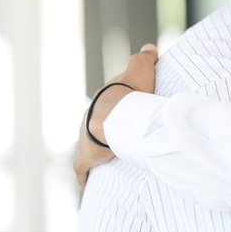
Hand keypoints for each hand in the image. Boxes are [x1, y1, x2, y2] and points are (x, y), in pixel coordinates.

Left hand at [73, 44, 159, 189]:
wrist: (116, 114)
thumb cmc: (130, 93)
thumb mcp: (139, 66)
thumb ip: (145, 56)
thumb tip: (149, 48)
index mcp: (101, 100)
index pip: (108, 103)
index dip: (118, 107)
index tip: (128, 114)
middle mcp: (89, 117)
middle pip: (96, 124)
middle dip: (104, 130)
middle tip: (120, 139)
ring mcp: (84, 137)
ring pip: (89, 144)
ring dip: (97, 151)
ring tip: (109, 159)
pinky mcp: (86, 156)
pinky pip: (81, 168)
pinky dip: (83, 175)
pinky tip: (86, 183)